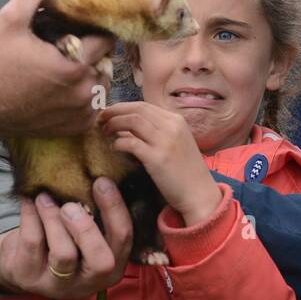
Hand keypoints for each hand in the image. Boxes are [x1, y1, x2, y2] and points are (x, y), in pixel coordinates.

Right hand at [0, 0, 114, 142]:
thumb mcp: (9, 20)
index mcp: (73, 66)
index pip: (106, 40)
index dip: (95, 29)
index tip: (81, 26)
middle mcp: (83, 93)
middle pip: (106, 61)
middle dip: (93, 50)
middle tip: (70, 45)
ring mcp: (81, 113)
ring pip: (102, 83)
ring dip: (91, 72)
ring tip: (67, 65)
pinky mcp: (76, 127)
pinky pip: (94, 105)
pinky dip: (86, 95)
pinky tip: (65, 86)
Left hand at [0, 178, 131, 296]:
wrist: (20, 260)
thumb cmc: (63, 238)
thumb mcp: (85, 232)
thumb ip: (98, 214)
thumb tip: (103, 175)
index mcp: (112, 268)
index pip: (123, 239)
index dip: (115, 208)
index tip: (101, 181)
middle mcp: (89, 283)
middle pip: (101, 261)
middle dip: (87, 228)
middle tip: (70, 205)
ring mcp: (58, 285)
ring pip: (64, 254)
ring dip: (54, 219)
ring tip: (44, 198)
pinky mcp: (29, 278)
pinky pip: (33, 243)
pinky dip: (31, 216)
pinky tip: (30, 201)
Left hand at [98, 102, 221, 224]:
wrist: (200, 194)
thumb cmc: (185, 172)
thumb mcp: (174, 144)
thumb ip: (154, 133)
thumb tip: (124, 128)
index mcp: (176, 120)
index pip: (143, 105)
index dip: (122, 107)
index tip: (109, 114)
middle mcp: (172, 126)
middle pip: (136, 108)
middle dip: (114, 111)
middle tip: (100, 119)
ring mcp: (165, 141)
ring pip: (132, 120)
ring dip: (114, 124)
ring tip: (104, 132)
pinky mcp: (158, 158)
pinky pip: (131, 143)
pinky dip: (118, 142)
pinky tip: (114, 148)